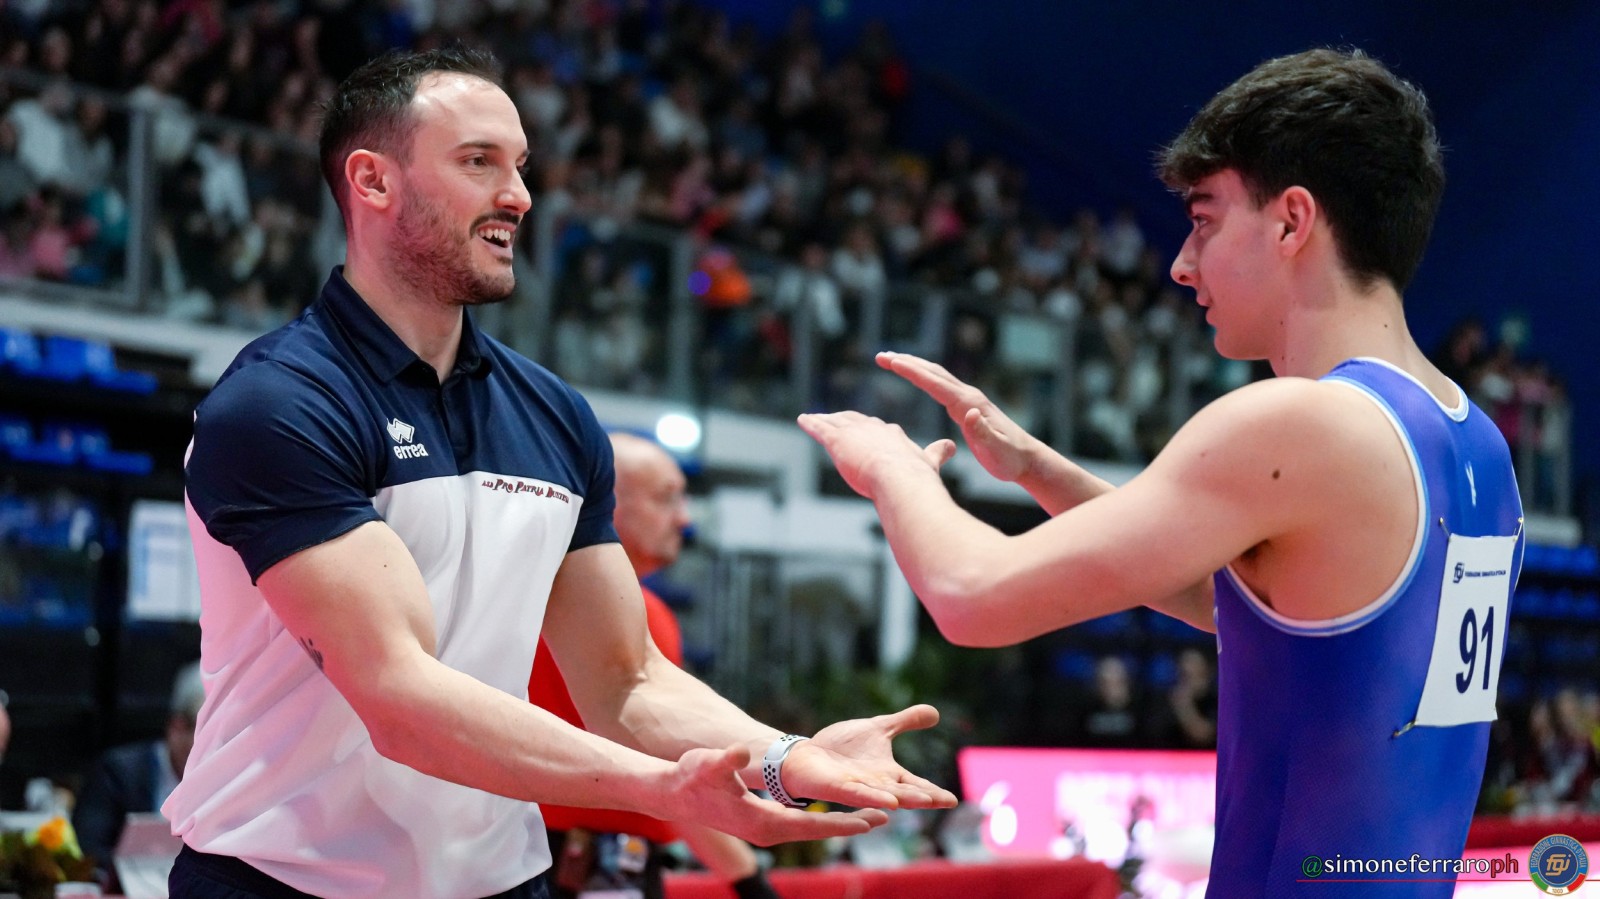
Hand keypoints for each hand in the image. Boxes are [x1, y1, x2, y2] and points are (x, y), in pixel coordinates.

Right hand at [662, 744, 888, 845]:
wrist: (673, 793)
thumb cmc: (691, 777)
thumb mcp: (708, 764)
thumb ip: (726, 760)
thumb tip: (741, 753)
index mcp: (762, 822)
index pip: (810, 825)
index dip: (841, 821)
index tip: (869, 820)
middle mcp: (767, 832)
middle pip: (818, 830)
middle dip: (850, 823)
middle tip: (886, 815)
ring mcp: (764, 830)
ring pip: (811, 828)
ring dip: (840, 821)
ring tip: (870, 814)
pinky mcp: (761, 824)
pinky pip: (799, 824)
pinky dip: (822, 818)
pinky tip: (836, 810)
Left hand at [781, 704, 957, 810]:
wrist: (808, 754)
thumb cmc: (842, 748)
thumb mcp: (878, 728)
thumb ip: (905, 722)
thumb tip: (935, 713)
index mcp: (888, 773)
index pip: (916, 784)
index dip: (934, 792)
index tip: (953, 800)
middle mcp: (876, 785)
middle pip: (905, 793)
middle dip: (925, 797)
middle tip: (946, 801)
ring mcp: (856, 788)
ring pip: (884, 796)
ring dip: (903, 800)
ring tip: (924, 802)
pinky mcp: (837, 787)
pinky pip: (856, 794)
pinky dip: (872, 797)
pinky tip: (888, 802)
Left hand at [796, 410, 953, 499]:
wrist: (902, 479)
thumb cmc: (916, 476)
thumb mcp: (928, 462)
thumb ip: (937, 453)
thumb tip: (953, 446)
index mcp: (893, 435)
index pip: (879, 429)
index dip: (871, 429)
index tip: (867, 427)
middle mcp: (873, 428)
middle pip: (856, 420)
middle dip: (846, 420)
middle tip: (837, 419)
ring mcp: (854, 433)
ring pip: (835, 422)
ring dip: (824, 419)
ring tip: (815, 418)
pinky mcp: (837, 441)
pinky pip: (820, 428)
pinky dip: (810, 423)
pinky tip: (803, 420)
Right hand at [877, 351, 1042, 482]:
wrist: (1027, 459)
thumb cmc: (1009, 459)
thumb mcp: (995, 450)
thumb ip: (982, 432)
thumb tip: (970, 412)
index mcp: (969, 404)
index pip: (935, 383)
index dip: (912, 372)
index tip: (891, 361)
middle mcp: (968, 396)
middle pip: (933, 372)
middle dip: (906, 362)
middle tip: (881, 356)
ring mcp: (969, 399)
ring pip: (936, 376)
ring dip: (913, 366)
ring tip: (891, 360)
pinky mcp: (967, 405)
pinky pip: (940, 385)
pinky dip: (923, 376)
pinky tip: (914, 376)